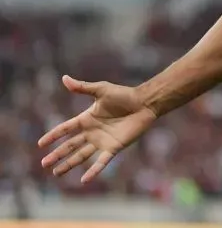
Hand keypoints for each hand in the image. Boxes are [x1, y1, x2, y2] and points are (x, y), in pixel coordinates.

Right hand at [38, 75, 157, 182]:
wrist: (144, 103)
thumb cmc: (124, 95)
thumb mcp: (101, 90)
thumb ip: (83, 87)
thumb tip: (64, 78)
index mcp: (87, 119)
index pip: (65, 129)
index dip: (53, 136)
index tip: (40, 144)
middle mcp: (92, 132)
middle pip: (70, 145)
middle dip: (57, 154)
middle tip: (44, 164)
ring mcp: (102, 141)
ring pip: (81, 155)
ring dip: (69, 164)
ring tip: (56, 173)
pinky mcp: (114, 147)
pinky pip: (101, 161)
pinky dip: (93, 171)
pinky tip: (84, 180)